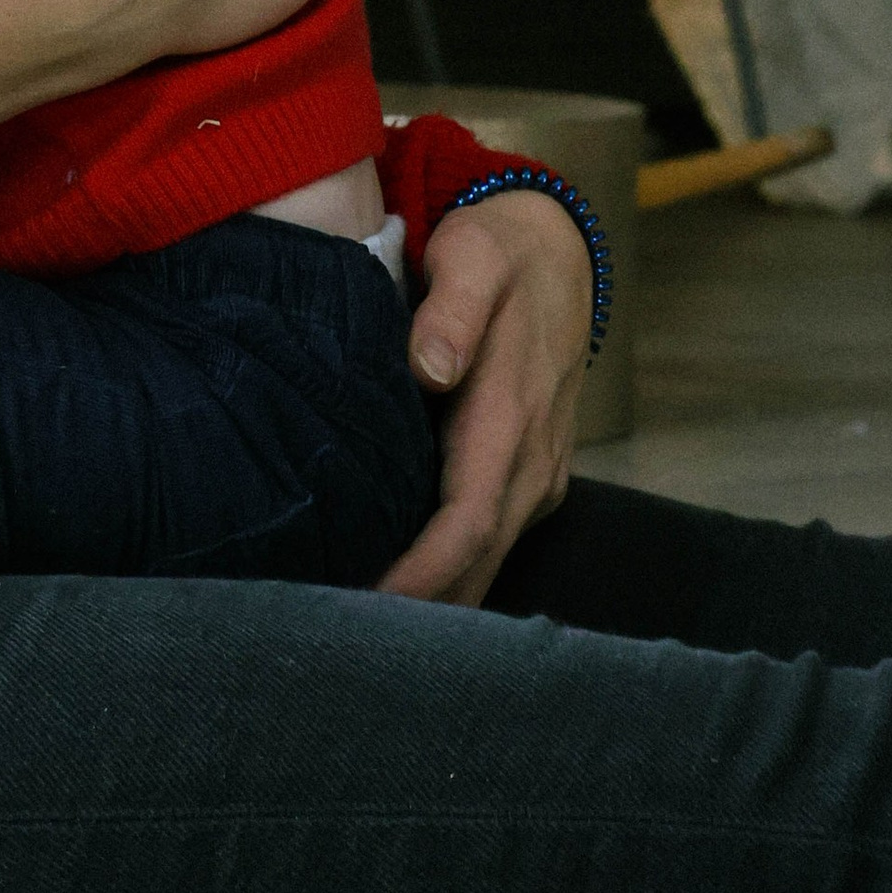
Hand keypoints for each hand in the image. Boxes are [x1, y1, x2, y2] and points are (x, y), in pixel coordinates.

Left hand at [376, 187, 591, 603]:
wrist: (556, 250)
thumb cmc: (499, 252)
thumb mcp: (473, 255)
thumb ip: (452, 308)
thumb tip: (431, 367)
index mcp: (511, 418)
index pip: (468, 523)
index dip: (421, 576)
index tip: (367, 612)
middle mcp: (532, 461)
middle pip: (476, 565)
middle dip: (418, 613)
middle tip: (335, 642)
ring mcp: (536, 474)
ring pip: (485, 561)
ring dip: (435, 604)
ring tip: (356, 634)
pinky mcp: (528, 475)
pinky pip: (489, 540)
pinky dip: (449, 574)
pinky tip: (397, 592)